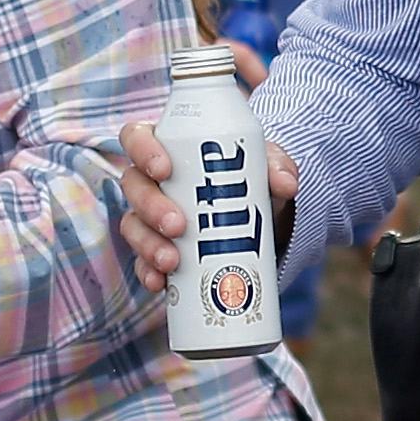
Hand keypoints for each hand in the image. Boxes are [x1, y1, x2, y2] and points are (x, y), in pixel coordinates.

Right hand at [110, 101, 293, 290]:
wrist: (255, 221)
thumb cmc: (248, 181)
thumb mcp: (264, 168)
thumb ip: (276, 167)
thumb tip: (286, 184)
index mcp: (167, 149)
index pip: (137, 138)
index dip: (143, 150)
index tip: (165, 169)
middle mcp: (150, 181)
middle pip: (133, 186)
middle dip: (151, 207)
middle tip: (178, 225)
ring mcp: (147, 218)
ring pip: (133, 225)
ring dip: (148, 244)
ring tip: (172, 261)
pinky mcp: (153, 249)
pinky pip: (141, 261)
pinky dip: (148, 272)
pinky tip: (159, 282)